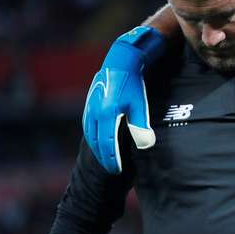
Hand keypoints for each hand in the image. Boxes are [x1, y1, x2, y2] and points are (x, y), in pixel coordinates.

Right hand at [82, 26, 165, 172]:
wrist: (120, 62)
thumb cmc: (133, 85)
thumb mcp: (140, 105)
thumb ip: (141, 126)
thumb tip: (146, 145)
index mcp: (107, 115)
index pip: (108, 144)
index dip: (112, 159)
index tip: (117, 170)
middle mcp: (95, 113)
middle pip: (97, 143)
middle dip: (104, 158)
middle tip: (112, 170)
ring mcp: (90, 109)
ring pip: (90, 136)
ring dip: (97, 150)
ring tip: (106, 159)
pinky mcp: (89, 105)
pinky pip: (88, 127)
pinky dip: (92, 138)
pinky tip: (97, 142)